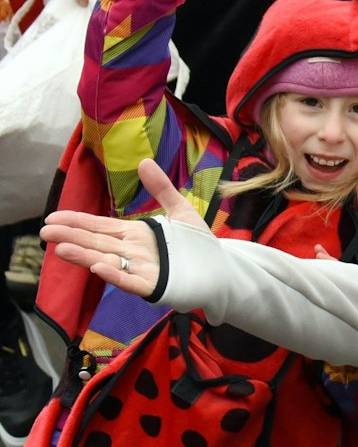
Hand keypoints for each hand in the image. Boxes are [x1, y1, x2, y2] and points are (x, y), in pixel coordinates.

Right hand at [41, 159, 200, 297]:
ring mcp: (140, 269)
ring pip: (106, 261)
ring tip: (61, 249)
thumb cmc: (199, 244)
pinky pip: (130, 281)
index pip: (99, 227)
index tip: (53, 217)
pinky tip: (98, 268)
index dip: (77, 222)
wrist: (222, 270)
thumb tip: (143, 161)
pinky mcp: (153, 286)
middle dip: (71, 237)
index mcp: (135, 234)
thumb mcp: (180, 210)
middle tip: (45, 231)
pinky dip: (115, 275)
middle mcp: (132, 252)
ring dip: (85, 256)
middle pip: (97, 243)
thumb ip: (161, 188)